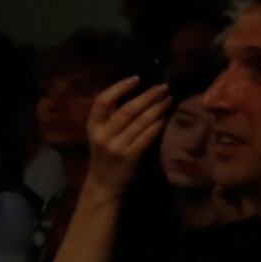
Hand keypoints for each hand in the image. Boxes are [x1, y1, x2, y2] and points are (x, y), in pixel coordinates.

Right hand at [80, 76, 172, 198]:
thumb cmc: (104, 154)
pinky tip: (165, 117)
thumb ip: (110, 116)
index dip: (119, 87)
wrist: (103, 183)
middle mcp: (102, 135)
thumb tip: (130, 92)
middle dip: (147, 96)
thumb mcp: (99, 134)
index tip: (136, 78)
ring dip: (157, 108)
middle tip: (163, 87)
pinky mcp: (129, 156)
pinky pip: (146, 137)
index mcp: (93, 126)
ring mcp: (116, 146)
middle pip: (127, 110)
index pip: (103, 101)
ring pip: (140, 122)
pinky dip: (157, 125)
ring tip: (168, 99)